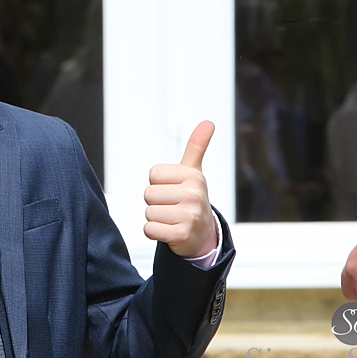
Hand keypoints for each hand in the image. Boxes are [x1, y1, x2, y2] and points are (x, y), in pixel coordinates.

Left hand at [143, 121, 218, 257]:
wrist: (203, 235)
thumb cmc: (192, 199)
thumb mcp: (194, 172)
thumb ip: (197, 147)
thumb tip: (208, 122)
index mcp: (194, 176)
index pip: (153, 174)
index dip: (158, 184)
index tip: (173, 190)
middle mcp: (194, 194)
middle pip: (148, 194)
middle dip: (156, 203)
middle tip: (173, 207)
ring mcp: (189, 216)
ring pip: (148, 213)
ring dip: (156, 218)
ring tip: (172, 219)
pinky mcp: (181, 235)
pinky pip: (150, 230)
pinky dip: (155, 233)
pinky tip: (170, 231)